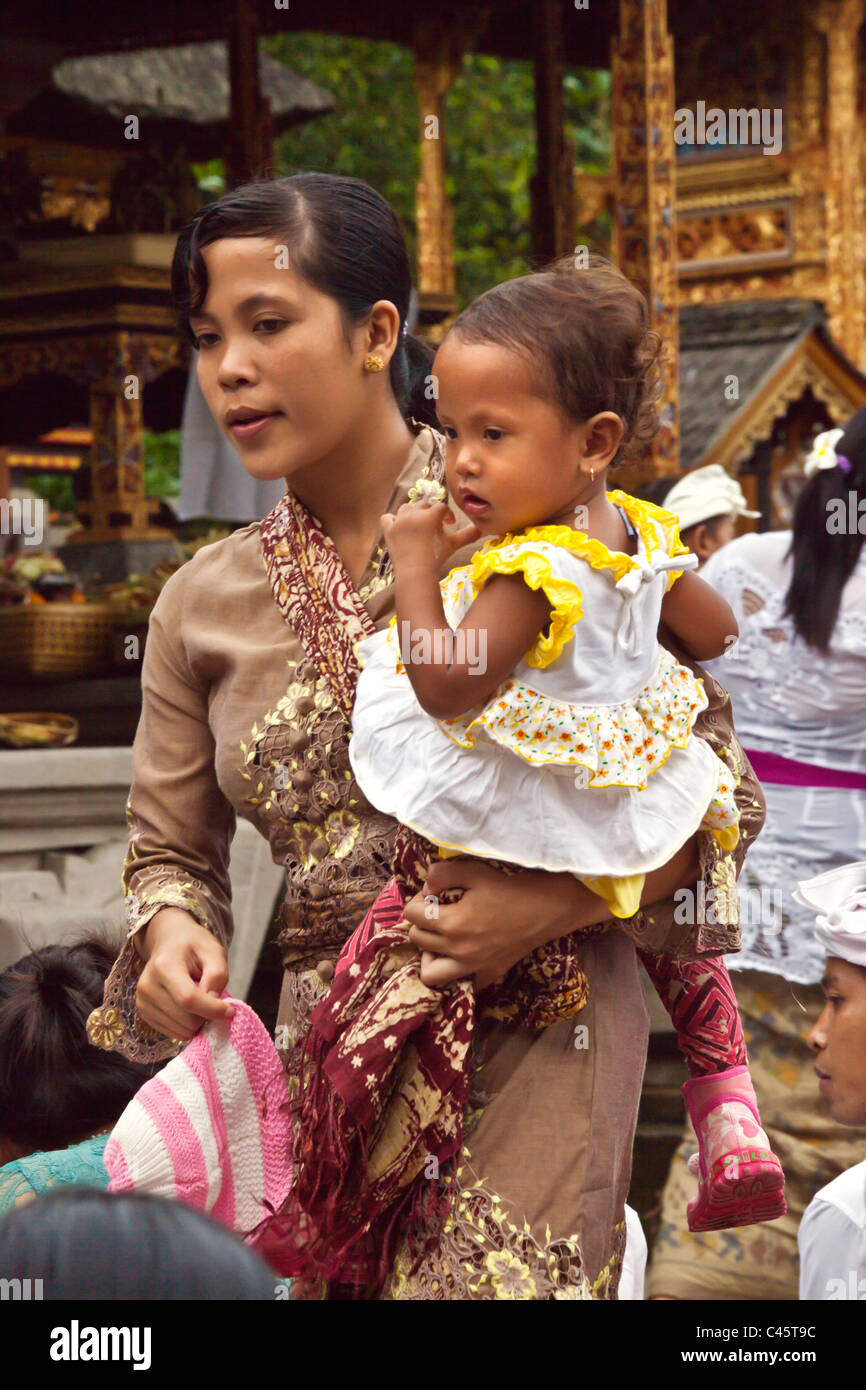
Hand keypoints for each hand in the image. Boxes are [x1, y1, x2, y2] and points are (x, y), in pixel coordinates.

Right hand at [136, 907, 232, 1040]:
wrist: (168, 942)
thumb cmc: (193, 945)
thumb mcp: (213, 951)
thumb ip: (217, 975)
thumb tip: (214, 1003)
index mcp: (164, 966)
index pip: (189, 999)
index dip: (212, 1009)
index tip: (230, 1010)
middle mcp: (148, 986)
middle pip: (186, 1019)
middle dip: (206, 1014)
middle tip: (211, 997)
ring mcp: (143, 1001)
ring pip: (181, 1030)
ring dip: (197, 1020)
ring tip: (198, 999)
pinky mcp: (144, 1013)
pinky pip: (173, 1033)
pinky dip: (186, 1025)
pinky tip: (187, 1007)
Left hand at [380, 501, 478, 573]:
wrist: (415, 573)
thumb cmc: (436, 557)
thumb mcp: (453, 545)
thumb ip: (467, 535)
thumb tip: (484, 529)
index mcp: (429, 515)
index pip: (441, 507)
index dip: (447, 514)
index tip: (450, 525)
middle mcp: (413, 514)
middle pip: (424, 505)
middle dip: (431, 513)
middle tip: (435, 526)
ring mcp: (399, 521)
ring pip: (406, 508)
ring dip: (413, 513)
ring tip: (418, 524)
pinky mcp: (389, 530)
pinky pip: (387, 518)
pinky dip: (392, 520)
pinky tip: (399, 526)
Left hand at [403, 857, 589, 989]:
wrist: (546, 908)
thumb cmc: (511, 886)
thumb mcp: (474, 871)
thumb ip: (442, 874)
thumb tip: (425, 885)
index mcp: (452, 923)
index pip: (411, 914)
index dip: (418, 900)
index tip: (433, 894)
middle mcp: (458, 950)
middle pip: (417, 939)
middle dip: (422, 922)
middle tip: (438, 911)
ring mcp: (473, 966)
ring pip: (430, 972)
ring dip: (429, 954)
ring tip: (441, 939)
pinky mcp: (489, 973)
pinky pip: (464, 984)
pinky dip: (458, 973)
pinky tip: (463, 956)